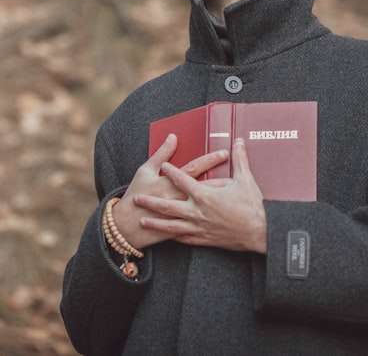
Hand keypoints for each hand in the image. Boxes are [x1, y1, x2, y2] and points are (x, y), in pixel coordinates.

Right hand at [111, 134, 229, 249]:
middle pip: (205, 188)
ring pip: (207, 209)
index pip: (194, 169)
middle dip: (222, 179)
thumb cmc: (137, 194)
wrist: (129, 225)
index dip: (209, 160)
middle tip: (238, 173)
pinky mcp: (184, 231)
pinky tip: (227, 216)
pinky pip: (204, 225)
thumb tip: (173, 137)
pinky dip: (215, 220)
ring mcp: (182, 217)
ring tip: (237, 194)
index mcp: (170, 185)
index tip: (224, 153)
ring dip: (222, 201)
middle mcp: (179, 201)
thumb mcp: (146, 171)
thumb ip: (161, 154)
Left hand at [131, 138, 267, 253]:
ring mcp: (198, 227)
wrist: (259, 233)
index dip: (172, 171)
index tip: (164, 166)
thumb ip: (239, 159)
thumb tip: (238, 142)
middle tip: (137, 198)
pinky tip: (166, 235)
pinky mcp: (204, 239)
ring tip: (143, 220)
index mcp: (204, 195)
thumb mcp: (245, 180)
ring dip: (155, 222)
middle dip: (151, 201)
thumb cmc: (252, 207)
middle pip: (167, 206)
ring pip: (171, 225)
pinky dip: (173, 236)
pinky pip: (184, 238)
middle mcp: (197, 212)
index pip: (183, 180)